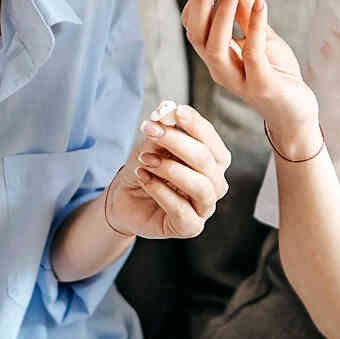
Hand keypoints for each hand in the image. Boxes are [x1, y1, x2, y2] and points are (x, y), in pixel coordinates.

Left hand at [104, 102, 230, 240]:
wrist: (125, 199)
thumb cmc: (145, 170)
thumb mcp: (151, 147)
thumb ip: (162, 133)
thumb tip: (166, 113)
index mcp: (212, 161)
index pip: (211, 141)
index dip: (196, 125)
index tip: (177, 111)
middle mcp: (214, 184)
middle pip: (206, 161)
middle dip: (177, 142)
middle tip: (150, 130)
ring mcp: (204, 207)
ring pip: (200, 186)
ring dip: (170, 168)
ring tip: (145, 159)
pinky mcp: (190, 227)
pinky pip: (182, 210)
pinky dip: (160, 191)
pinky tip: (143, 177)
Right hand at [181, 0, 316, 138]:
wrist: (296, 112)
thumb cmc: (277, 74)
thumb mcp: (262, 38)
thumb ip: (248, 15)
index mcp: (214, 54)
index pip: (193, 22)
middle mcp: (218, 68)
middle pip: (196, 31)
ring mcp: (237, 80)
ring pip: (215, 46)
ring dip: (222, 12)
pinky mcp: (261, 86)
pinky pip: (252, 53)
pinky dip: (256, 25)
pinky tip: (262, 1)